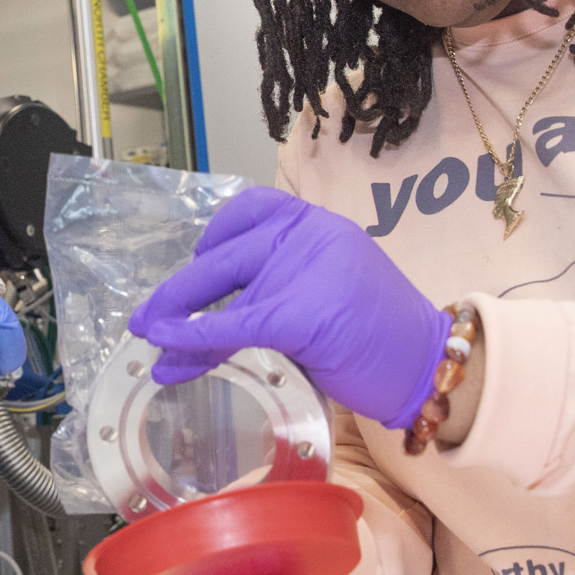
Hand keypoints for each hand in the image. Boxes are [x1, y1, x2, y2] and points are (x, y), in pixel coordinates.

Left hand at [129, 188, 448, 427]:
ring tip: (151, 349)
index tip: (197, 262)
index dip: (214, 237)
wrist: (428, 365)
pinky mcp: (300, 313)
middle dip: (178, 292)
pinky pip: (234, 325)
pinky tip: (172, 357)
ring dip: (179, 325)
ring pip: (223, 296)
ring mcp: (304, 270)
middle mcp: (308, 236)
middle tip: (145, 318)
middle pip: (224, 256)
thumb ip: (280, 285)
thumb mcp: (327, 291)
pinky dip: (196, 340)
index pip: (249, 209)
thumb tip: (214, 312)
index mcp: (316, 222)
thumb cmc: (382, 335)